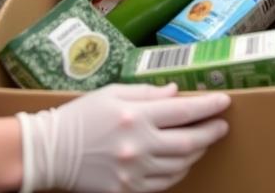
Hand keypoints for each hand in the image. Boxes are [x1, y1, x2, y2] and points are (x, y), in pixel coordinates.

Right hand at [18, 84, 229, 192]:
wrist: (49, 153)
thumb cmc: (81, 116)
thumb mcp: (113, 93)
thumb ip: (148, 93)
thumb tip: (176, 92)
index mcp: (136, 116)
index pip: (183, 111)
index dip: (208, 107)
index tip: (225, 102)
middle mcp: (138, 146)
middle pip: (187, 142)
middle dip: (210, 133)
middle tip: (222, 125)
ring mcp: (132, 173)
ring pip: (179, 166)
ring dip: (196, 154)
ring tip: (204, 142)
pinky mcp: (125, 191)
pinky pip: (162, 185)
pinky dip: (177, 173)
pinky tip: (182, 163)